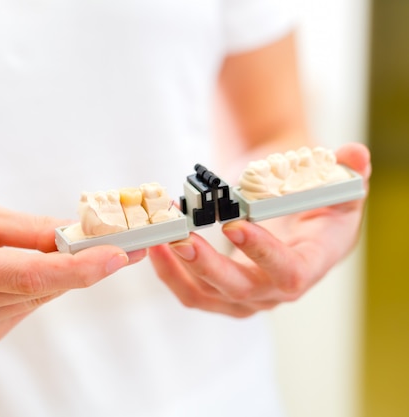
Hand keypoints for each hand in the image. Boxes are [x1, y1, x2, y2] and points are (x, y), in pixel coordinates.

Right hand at [0, 202, 140, 350]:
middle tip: (123, 242)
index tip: (118, 254)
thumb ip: (26, 229)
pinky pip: (23, 309)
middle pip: (39, 289)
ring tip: (68, 247)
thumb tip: (77, 233)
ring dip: (61, 274)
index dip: (78, 267)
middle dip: (84, 265)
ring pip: (36, 300)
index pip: (26, 274)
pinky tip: (20, 270)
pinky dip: (36, 287)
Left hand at [148, 143, 370, 317]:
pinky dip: (168, 271)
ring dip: (177, 267)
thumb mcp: (336, 184)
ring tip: (158, 236)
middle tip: (182, 237)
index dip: (262, 253)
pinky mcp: (219, 291)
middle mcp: (277, 288)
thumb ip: (347, 172)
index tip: (234, 225)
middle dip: (208, 265)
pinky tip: (155, 245)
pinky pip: (189, 291)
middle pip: (240, 289)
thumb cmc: (313, 199)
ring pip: (206, 295)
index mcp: (311, 263)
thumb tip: (354, 155)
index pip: (289, 271)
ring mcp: (246, 295)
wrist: (290, 210)